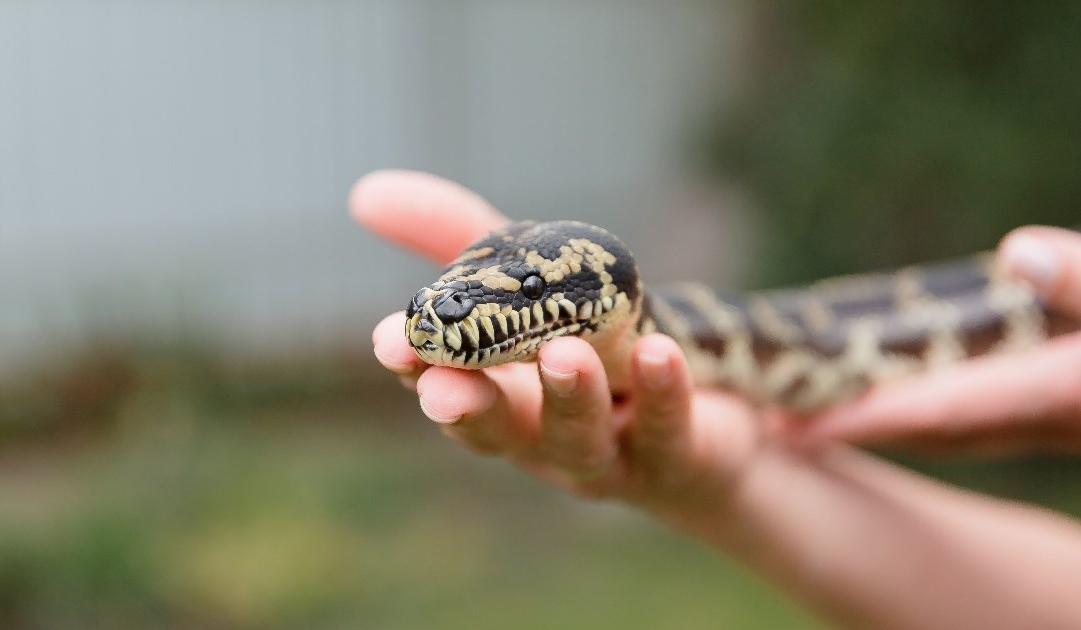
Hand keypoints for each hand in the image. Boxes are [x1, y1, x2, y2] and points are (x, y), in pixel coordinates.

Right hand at [353, 170, 758, 510]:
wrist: (718, 413)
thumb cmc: (601, 344)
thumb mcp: (530, 281)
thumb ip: (453, 237)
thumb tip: (362, 193)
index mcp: (500, 394)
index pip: (447, 386)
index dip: (418, 369)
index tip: (390, 341)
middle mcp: (544, 434)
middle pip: (500, 431)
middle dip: (470, 410)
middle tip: (444, 389)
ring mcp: (610, 453)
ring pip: (581, 439)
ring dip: (569, 398)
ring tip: (563, 352)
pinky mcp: (677, 459)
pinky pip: (667, 431)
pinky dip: (662, 394)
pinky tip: (659, 352)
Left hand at [787, 225, 1080, 453]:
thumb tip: (1016, 253)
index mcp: (1070, 392)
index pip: (943, 411)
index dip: (864, 420)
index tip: (793, 430)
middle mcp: (1060, 414)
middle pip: (935, 428)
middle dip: (854, 428)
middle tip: (773, 428)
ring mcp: (1071, 412)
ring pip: (958, 424)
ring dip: (888, 417)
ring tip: (816, 407)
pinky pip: (988, 409)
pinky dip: (934, 404)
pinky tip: (907, 384)